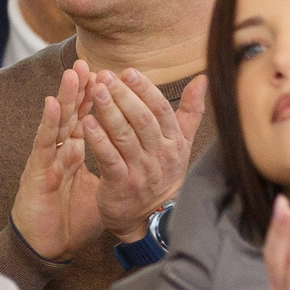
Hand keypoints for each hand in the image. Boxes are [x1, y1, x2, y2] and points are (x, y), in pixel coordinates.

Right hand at [10, 66, 101, 261]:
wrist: (47, 248)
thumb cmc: (71, 221)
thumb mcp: (103, 192)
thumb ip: (117, 170)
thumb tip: (142, 162)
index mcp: (75, 155)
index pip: (88, 120)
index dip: (97, 100)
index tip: (110, 77)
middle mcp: (61, 153)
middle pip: (73, 115)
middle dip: (81, 89)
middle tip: (89, 63)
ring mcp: (48, 160)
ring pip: (58, 123)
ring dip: (65, 97)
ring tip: (73, 72)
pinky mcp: (37, 173)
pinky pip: (44, 144)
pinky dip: (49, 123)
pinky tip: (53, 105)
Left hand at [80, 69, 205, 242]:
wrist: (153, 217)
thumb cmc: (164, 173)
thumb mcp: (182, 143)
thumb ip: (191, 111)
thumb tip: (203, 78)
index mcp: (174, 141)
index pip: (161, 110)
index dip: (145, 90)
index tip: (128, 72)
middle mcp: (160, 154)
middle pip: (142, 120)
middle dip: (124, 96)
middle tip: (105, 76)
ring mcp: (141, 170)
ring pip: (125, 136)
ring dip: (109, 112)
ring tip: (95, 91)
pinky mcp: (122, 184)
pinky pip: (109, 158)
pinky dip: (98, 140)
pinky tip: (86, 123)